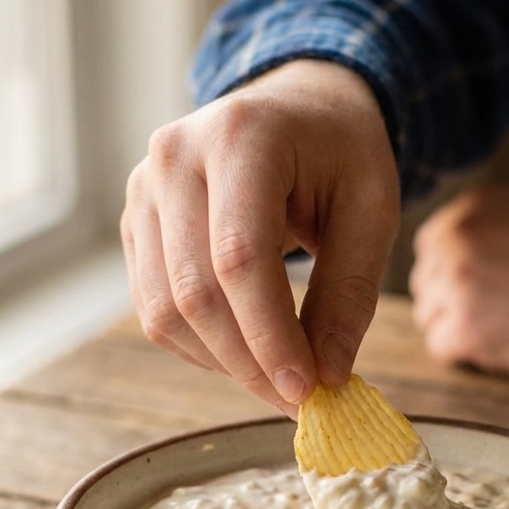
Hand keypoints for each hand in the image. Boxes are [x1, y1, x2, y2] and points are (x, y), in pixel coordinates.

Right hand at [120, 60, 400, 416]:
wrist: (297, 108)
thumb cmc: (341, 153)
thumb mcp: (371, 209)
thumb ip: (349, 291)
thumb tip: (328, 377)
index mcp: (241, 136)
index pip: (240, 257)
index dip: (270, 335)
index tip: (307, 390)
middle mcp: (175, 156)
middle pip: (195, 290)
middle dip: (249, 361)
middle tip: (299, 400)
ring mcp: (144, 188)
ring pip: (164, 308)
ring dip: (223, 362)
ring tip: (279, 377)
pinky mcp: (137, 221)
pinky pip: (154, 305)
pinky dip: (200, 345)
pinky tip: (246, 349)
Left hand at [409, 184, 508, 379]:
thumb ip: (481, 233)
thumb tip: (441, 266)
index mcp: (472, 206)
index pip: (431, 246)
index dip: (455, 272)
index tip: (488, 285)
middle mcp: (456, 237)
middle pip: (426, 281)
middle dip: (452, 301)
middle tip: (499, 311)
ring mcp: (456, 282)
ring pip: (429, 316)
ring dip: (459, 328)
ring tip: (506, 326)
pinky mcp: (464, 327)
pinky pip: (441, 347)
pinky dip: (468, 354)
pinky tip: (506, 344)